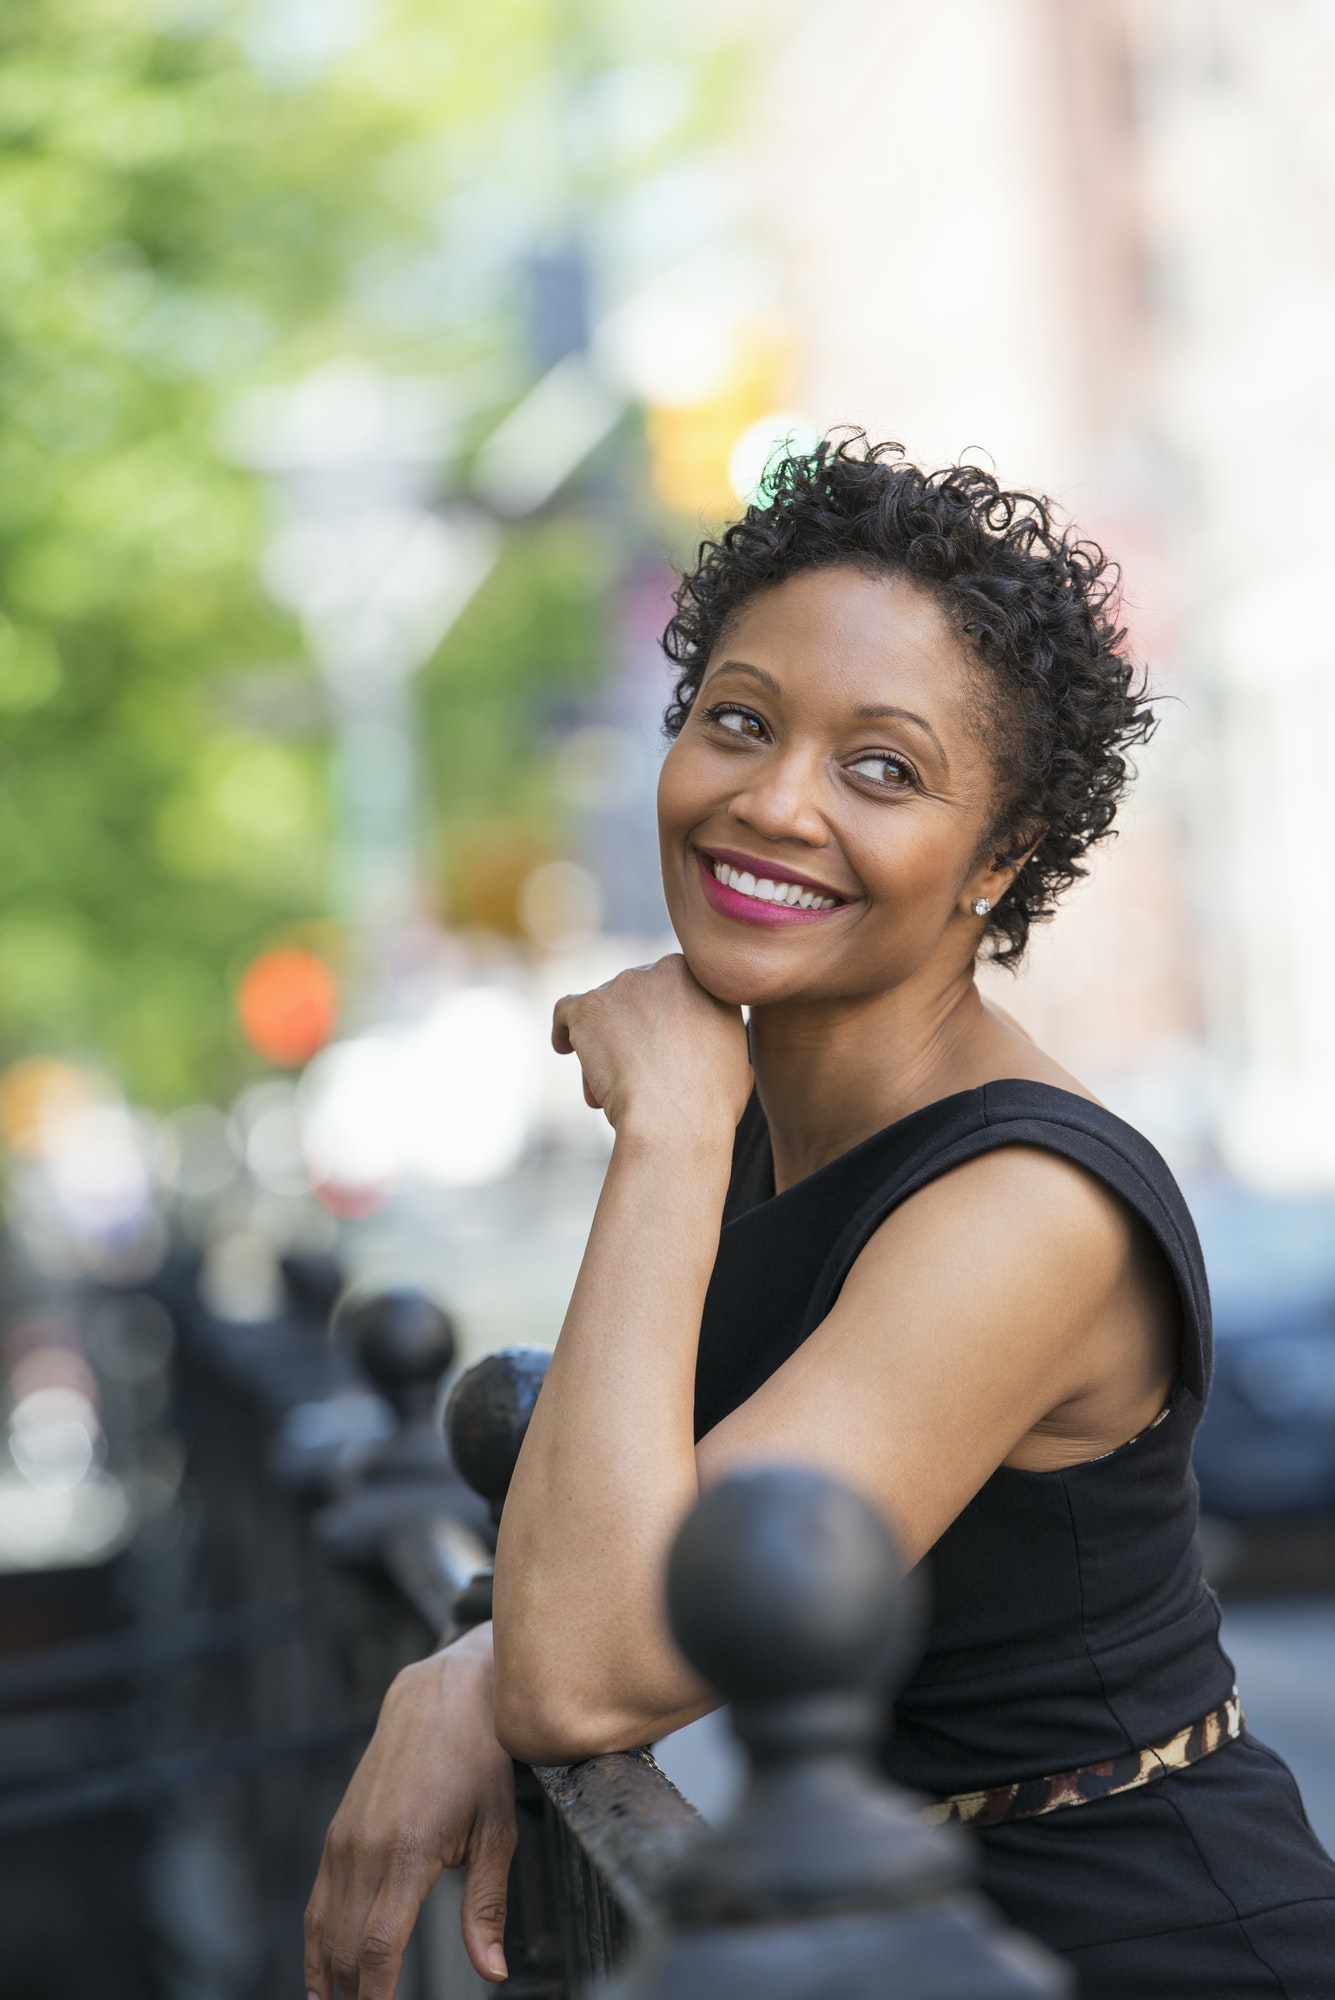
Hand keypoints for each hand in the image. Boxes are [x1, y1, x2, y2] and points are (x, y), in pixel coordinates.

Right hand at [305, 1626, 515, 1998]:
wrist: (442, 1692)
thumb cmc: (479, 1759)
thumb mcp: (497, 1830)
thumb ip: (487, 1906)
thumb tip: (492, 1972)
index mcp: (407, 1853)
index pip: (378, 1950)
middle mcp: (364, 1849)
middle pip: (344, 1950)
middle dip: (351, 1998)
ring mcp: (344, 1840)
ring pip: (321, 1930)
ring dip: (327, 1980)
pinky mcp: (336, 1832)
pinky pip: (317, 1901)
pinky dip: (316, 1944)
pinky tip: (324, 1976)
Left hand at [552, 953, 751, 1142]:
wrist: (675, 1120)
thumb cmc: (710, 1102)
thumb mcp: (738, 1060)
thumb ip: (719, 1038)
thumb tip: (713, 1050)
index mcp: (703, 979)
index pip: (672, 990)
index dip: (662, 1022)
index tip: (658, 1050)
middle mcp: (664, 970)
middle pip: (636, 997)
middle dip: (631, 1031)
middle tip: (632, 1071)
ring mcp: (624, 985)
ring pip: (604, 1008)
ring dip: (602, 1040)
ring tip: (604, 1086)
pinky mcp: (589, 1006)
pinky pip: (567, 1010)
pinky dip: (565, 1029)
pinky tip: (565, 1049)